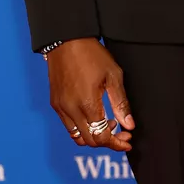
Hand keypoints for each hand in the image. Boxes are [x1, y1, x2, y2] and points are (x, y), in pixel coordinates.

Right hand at [46, 38, 133, 152]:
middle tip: (122, 132)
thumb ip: (121, 103)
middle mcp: (71, 110)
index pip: (102, 137)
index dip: (117, 143)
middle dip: (108, 141)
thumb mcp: (113, 76)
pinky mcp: (55, 103)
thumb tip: (129, 125)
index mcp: (87, 104)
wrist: (66, 40)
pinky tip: (94, 117)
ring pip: (77, 137)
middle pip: (89, 141)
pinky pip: (68, 126)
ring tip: (108, 124)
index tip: (128, 140)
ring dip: (94, 136)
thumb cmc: (92, 54)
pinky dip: (82, 129)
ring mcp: (60, 107)